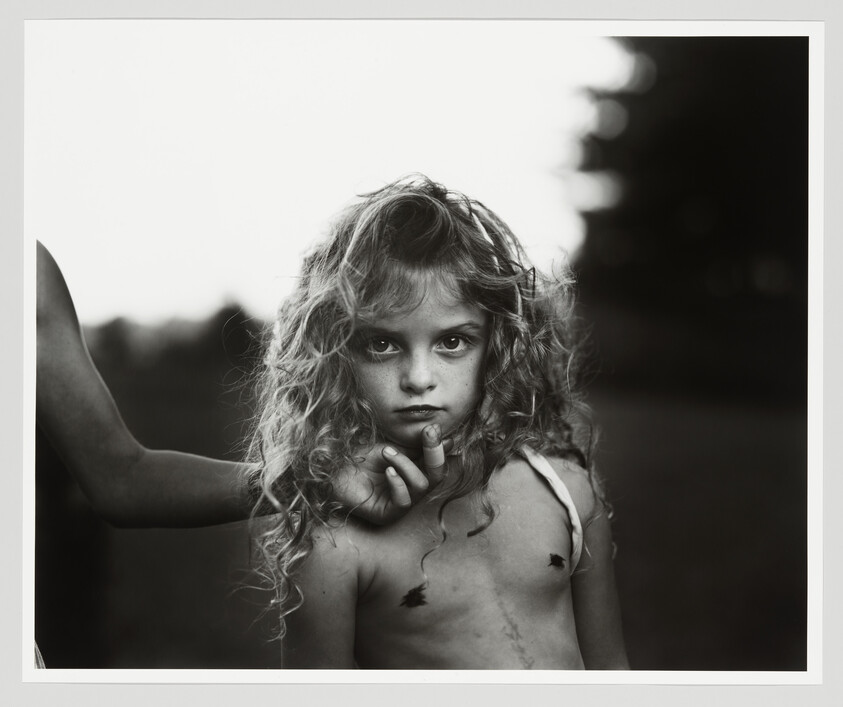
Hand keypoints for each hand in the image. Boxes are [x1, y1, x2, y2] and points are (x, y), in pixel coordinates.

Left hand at [333, 424, 449, 524]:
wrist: (332, 468)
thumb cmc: (358, 458)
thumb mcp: (393, 448)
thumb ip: (417, 448)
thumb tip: (449, 441)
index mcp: (414, 474)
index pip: (437, 464)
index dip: (439, 447)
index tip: (434, 428)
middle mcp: (411, 490)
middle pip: (437, 477)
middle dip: (434, 454)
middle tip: (428, 433)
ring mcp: (399, 505)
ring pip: (421, 486)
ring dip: (405, 465)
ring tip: (387, 452)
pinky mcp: (386, 515)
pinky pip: (403, 502)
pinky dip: (398, 483)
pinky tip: (387, 471)